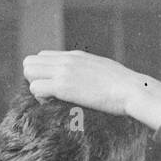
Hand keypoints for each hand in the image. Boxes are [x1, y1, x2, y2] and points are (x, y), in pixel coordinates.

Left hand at [22, 50, 160, 129]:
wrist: (131, 90)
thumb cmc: (123, 87)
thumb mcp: (103, 71)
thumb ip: (90, 72)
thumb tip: (91, 81)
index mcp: (75, 56)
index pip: (42, 56)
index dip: (43, 73)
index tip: (53, 88)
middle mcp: (66, 60)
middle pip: (30, 62)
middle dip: (35, 79)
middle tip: (48, 95)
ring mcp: (64, 72)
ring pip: (29, 73)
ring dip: (36, 89)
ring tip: (50, 100)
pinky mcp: (63, 86)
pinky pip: (36, 88)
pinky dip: (40, 98)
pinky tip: (53, 104)